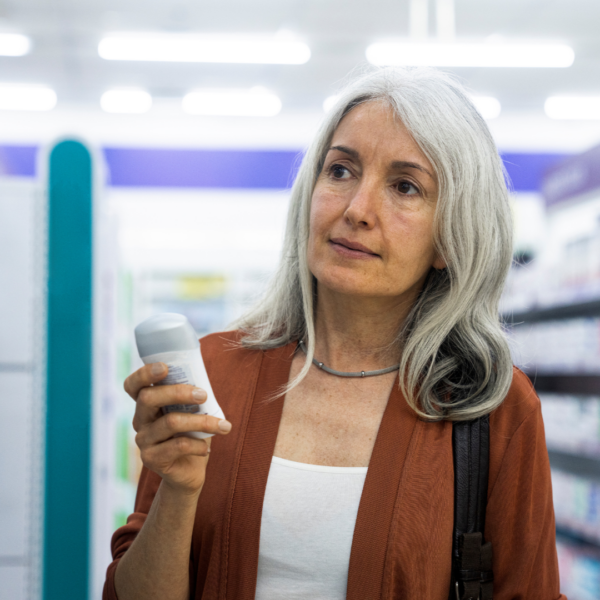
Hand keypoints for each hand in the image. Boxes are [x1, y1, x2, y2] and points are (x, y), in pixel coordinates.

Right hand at [124, 363, 231, 495]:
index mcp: (147, 404)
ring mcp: (143, 440)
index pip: (133, 385)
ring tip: (223, 425)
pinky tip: (208, 449)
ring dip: (201, 421)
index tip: (165, 367)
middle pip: (148, 398)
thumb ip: (191, 396)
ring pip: (170, 422)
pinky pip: (178, 446)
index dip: (144, 373)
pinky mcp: (151, 459)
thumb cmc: (191, 434)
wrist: (188, 472)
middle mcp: (140, 420)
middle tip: (203, 395)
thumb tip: (204, 382)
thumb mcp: (191, 412)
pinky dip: (198, 445)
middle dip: (178, 392)